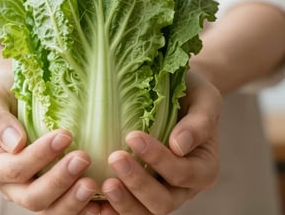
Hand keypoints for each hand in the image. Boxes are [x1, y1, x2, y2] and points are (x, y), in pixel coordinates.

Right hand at [0, 71, 99, 213]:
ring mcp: (33, 190)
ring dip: (73, 201)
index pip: (14, 169)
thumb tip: (15, 143)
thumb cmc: (6, 95)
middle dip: (59, 181)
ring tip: (95, 183)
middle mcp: (11, 185)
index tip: (65, 135)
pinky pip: (67, 207)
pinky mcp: (54, 192)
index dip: (39, 156)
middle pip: (33, 197)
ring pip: (52, 210)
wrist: (18, 98)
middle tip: (84, 158)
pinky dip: (85, 209)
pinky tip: (104, 201)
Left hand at [100, 70, 221, 213]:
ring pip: (144, 212)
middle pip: (163, 202)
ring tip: (103, 183)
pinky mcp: (140, 192)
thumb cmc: (191, 94)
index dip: (159, 160)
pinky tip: (93, 195)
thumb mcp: (204, 99)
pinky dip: (111, 207)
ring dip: (123, 201)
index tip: (133, 135)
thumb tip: (179, 145)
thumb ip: (199, 122)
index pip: (183, 174)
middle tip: (115, 158)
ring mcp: (161, 192)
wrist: (177, 97)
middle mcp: (183, 188)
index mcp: (203, 168)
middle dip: (138, 183)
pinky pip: (127, 207)